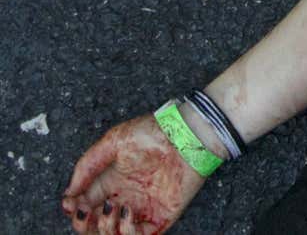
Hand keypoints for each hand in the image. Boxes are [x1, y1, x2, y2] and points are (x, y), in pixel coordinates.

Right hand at [62, 115, 203, 234]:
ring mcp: (142, 209)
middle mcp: (124, 198)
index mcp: (111, 182)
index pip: (84, 205)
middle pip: (94, 226)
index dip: (73, 210)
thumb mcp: (112, 142)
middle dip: (82, 225)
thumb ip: (87, 165)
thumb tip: (69, 192)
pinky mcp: (161, 216)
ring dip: (103, 230)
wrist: (187, 134)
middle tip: (84, 212)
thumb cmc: (153, 132)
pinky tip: (126, 212)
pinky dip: (127, 231)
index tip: (70, 202)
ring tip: (108, 210)